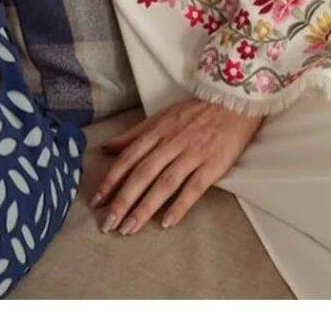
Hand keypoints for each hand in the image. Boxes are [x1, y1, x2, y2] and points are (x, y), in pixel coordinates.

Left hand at [90, 97, 263, 234]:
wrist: (234, 102)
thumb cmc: (196, 112)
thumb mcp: (162, 117)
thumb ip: (135, 135)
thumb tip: (107, 148)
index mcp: (157, 132)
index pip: (128, 159)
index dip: (111, 181)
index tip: (96, 202)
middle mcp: (171, 143)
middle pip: (142, 174)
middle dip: (123, 200)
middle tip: (108, 224)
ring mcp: (192, 154)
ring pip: (164, 183)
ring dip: (145, 208)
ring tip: (129, 228)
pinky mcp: (213, 165)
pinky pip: (194, 188)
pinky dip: (180, 206)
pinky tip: (166, 223)